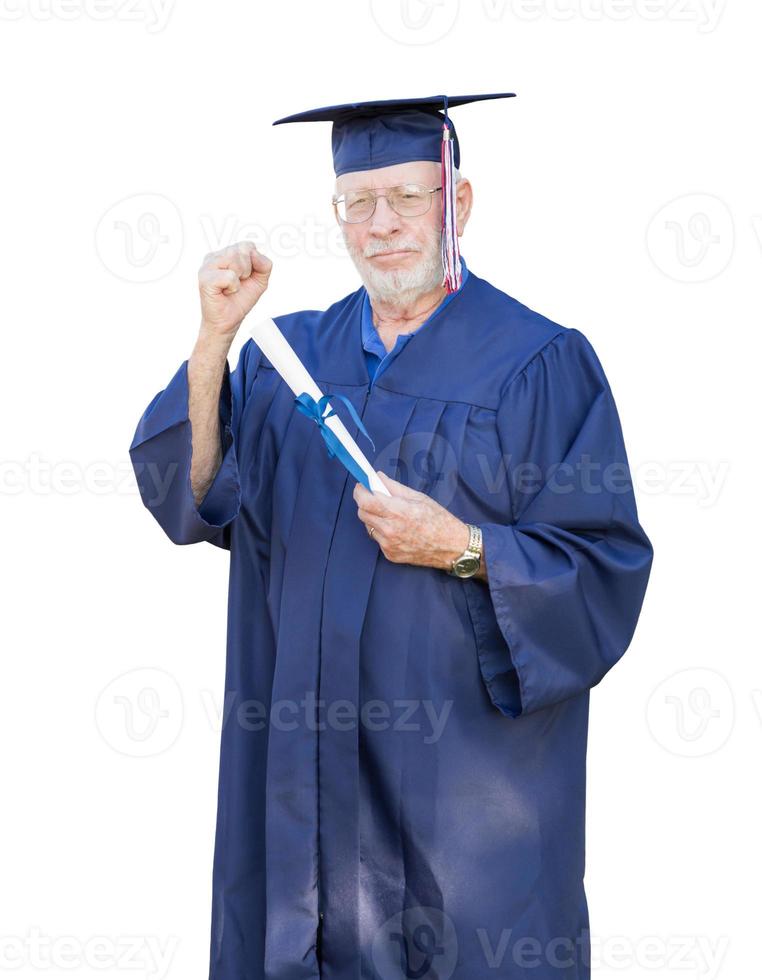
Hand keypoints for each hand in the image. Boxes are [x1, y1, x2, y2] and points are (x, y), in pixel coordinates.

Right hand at [198, 242, 272, 341]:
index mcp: (225, 253)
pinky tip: (225, 292)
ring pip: (236, 260)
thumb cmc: (240, 300)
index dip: (253, 263)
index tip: (245, 277)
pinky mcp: (205, 278)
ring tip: (231, 288)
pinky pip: (230, 276)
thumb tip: (255, 253)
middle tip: (237, 284)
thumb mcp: (260, 280)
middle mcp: (214, 256)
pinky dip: (233, 287)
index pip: (247, 246)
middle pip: (242, 250)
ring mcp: (207, 266)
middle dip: (247, 271)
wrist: (229, 321)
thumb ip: (264, 264)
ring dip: (240, 279)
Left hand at [353, 471, 470, 570]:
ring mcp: (389, 544)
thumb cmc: (438, 519)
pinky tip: (397, 529)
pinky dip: (382, 531)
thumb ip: (394, 487)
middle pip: (362, 513)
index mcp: (398, 512)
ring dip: (373, 517)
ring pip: (368, 526)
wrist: (451, 546)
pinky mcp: (390, 555)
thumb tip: (378, 477)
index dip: (359, 491)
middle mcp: (390, 530)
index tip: (361, 486)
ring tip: (390, 515)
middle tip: (375, 497)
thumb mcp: (418, 497)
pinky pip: (377, 538)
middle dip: (365, 503)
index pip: (365, 501)